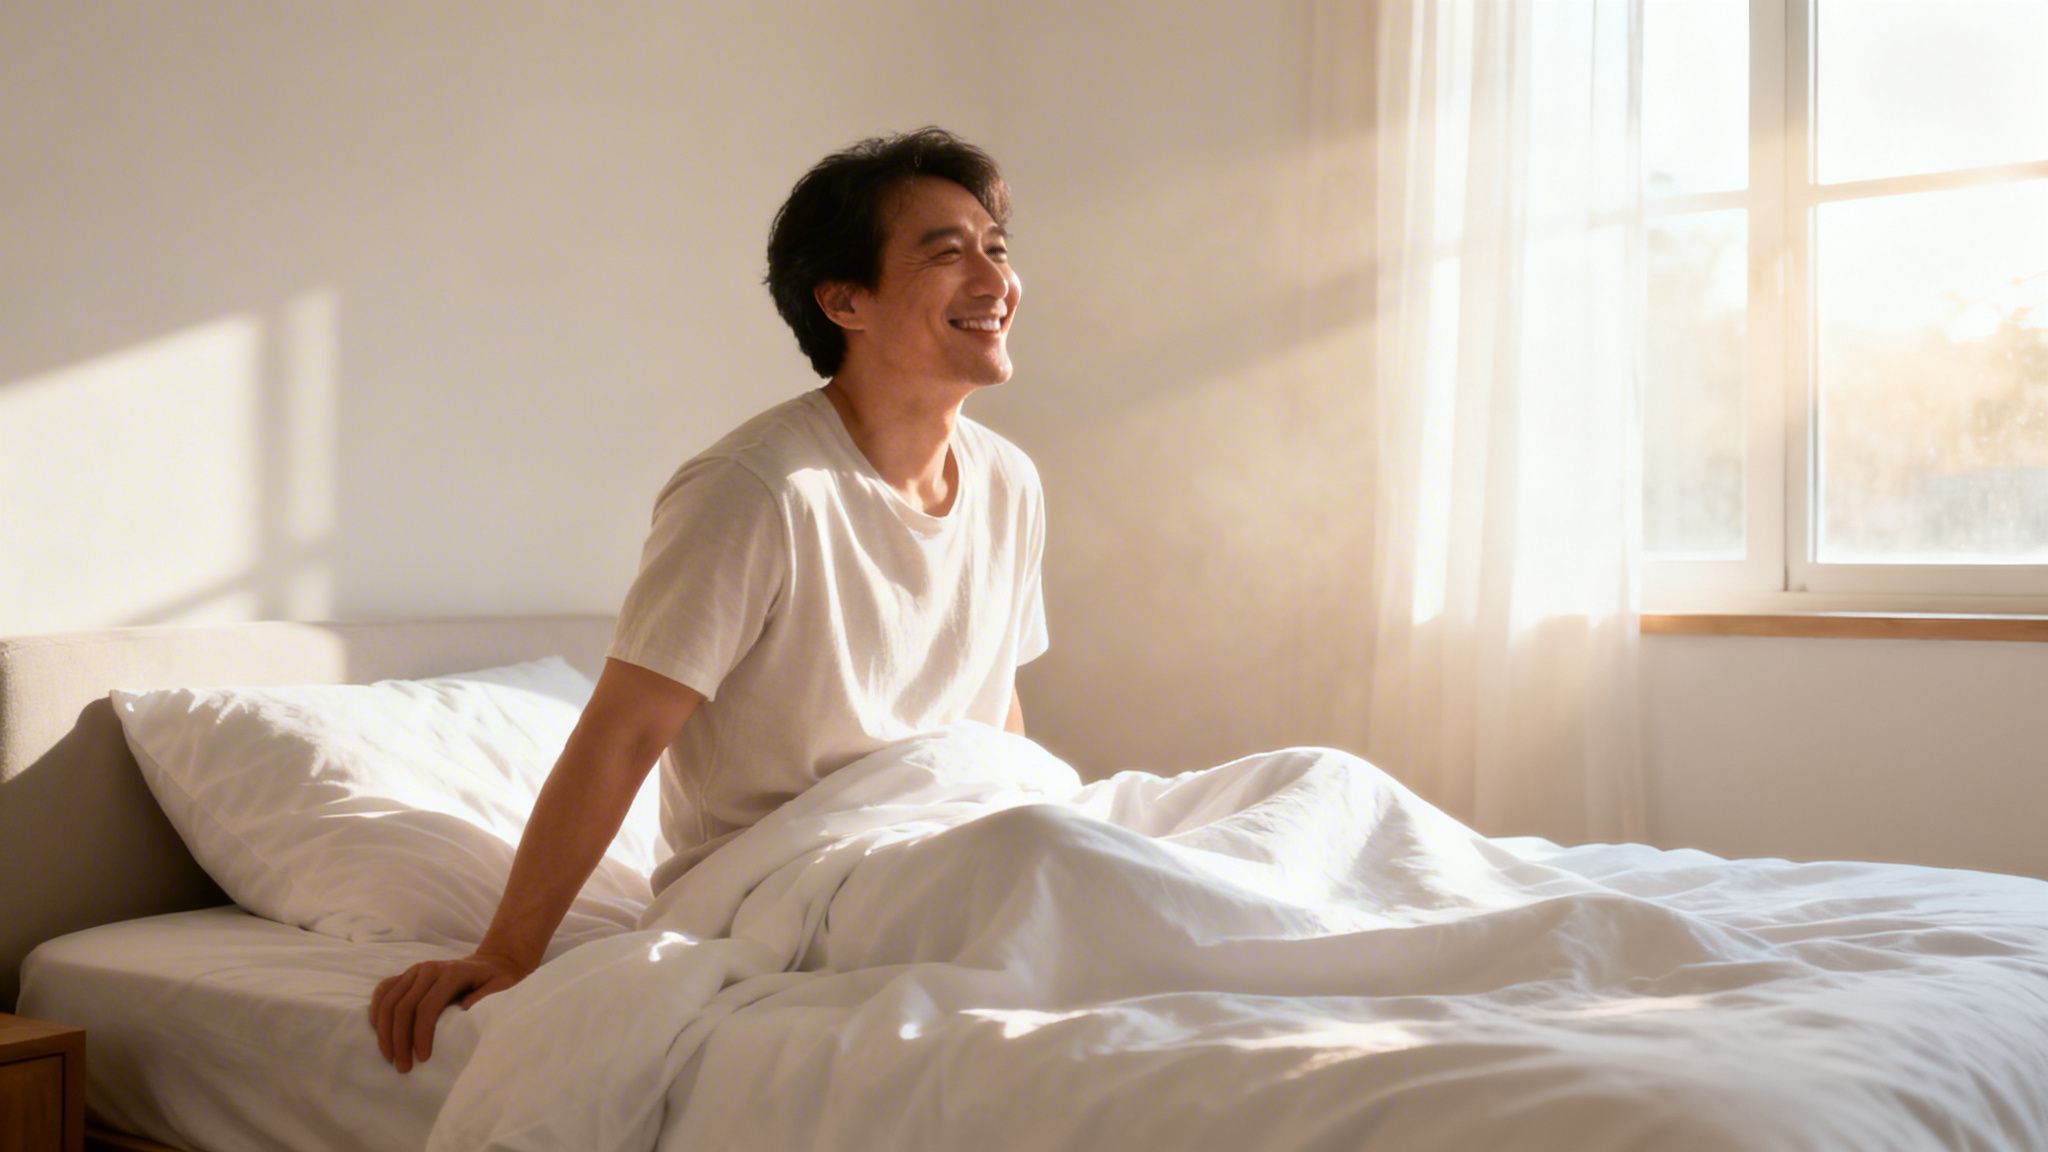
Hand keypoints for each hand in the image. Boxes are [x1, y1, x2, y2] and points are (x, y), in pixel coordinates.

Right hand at [369, 951, 529, 1072]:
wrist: (488, 962)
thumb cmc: (496, 979)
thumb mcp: (502, 985)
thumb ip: (487, 995)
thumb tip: (465, 1009)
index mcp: (450, 974)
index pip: (427, 1008)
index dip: (421, 1035)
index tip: (422, 1059)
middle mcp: (427, 969)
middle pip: (402, 1007)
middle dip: (399, 1040)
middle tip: (403, 1067)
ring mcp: (414, 971)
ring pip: (388, 1001)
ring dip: (384, 1032)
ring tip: (390, 1057)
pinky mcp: (406, 975)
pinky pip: (383, 990)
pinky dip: (376, 1011)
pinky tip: (378, 1032)